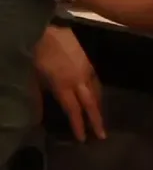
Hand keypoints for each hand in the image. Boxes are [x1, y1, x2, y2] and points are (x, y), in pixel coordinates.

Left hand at [34, 26, 103, 141]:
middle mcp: (79, 80)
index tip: (84, 139)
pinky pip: (96, 81)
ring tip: (100, 118)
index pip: (74, 110)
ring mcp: (86, 70)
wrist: (47, 30)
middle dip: (97, 120)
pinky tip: (96, 95)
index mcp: (64, 86)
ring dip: (98, 106)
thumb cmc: (36, 55)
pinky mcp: (88, 62)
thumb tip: (37, 120)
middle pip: (91, 104)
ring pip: (96, 92)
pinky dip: (97, 92)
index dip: (79, 125)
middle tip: (103, 136)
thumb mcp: (32, 79)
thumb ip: (36, 100)